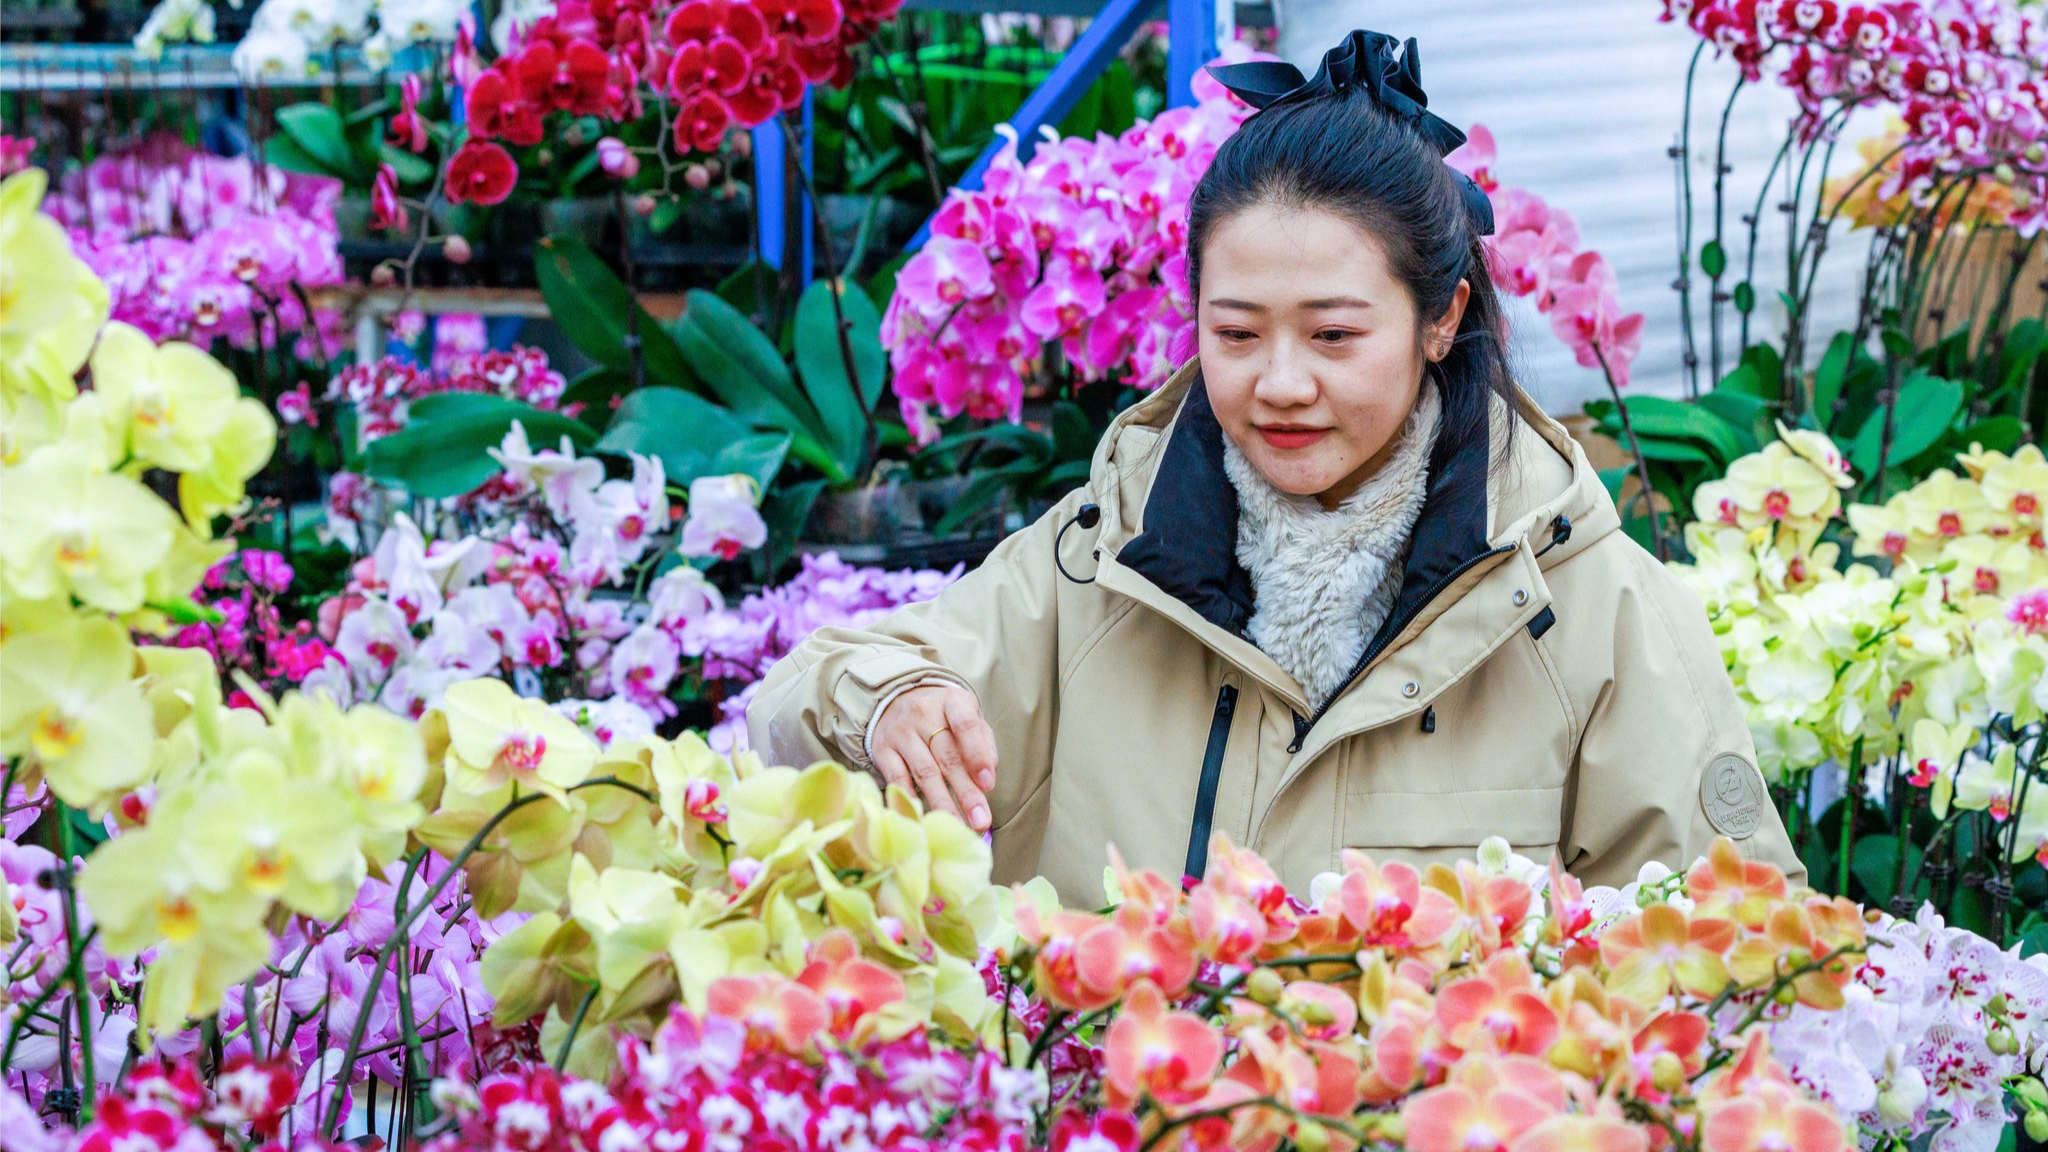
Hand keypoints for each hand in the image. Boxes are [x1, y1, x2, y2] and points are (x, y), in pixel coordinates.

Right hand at [869, 684, 997, 830]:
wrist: (897, 701)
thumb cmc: (944, 717)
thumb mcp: (968, 718)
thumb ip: (983, 744)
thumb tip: (988, 776)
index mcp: (952, 701)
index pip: (965, 724)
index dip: (977, 755)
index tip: (988, 784)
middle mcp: (923, 712)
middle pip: (947, 757)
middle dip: (966, 792)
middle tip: (980, 820)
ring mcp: (900, 731)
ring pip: (924, 772)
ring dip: (942, 803)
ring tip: (958, 826)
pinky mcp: (882, 750)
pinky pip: (897, 779)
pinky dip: (911, 800)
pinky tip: (924, 819)